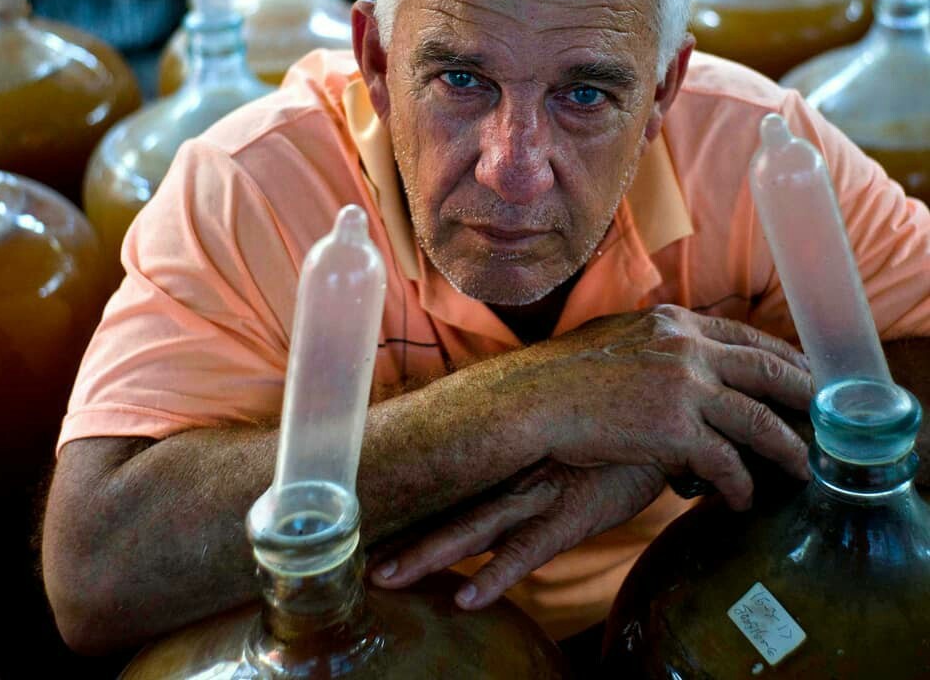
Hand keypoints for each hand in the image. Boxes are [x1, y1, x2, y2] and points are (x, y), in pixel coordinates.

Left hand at [371, 460, 665, 608]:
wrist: (662, 423)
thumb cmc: (612, 437)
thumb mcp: (568, 442)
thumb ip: (537, 455)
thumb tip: (509, 469)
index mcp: (511, 460)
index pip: (451, 483)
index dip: (412, 504)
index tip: (370, 520)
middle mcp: (515, 476)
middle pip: (449, 510)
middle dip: (406, 538)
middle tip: (360, 564)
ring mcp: (539, 495)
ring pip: (473, 530)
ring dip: (429, 555)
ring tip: (386, 578)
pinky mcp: (571, 516)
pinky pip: (526, 551)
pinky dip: (496, 577)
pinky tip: (467, 600)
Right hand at [517, 306, 813, 509]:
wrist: (531, 399)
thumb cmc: (560, 373)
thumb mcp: (613, 335)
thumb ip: (652, 340)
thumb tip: (673, 348)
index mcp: (672, 322)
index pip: (746, 336)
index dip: (782, 358)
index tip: (801, 377)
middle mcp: (686, 347)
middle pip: (769, 370)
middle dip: (804, 397)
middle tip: (824, 420)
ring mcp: (684, 388)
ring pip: (761, 421)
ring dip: (788, 450)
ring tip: (801, 470)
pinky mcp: (675, 430)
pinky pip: (727, 463)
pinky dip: (741, 485)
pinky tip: (741, 499)